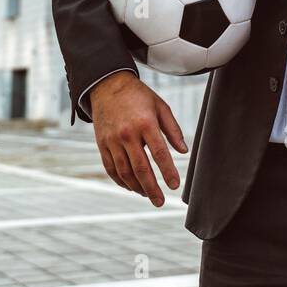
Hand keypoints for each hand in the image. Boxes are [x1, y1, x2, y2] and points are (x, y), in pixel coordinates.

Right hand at [89, 70, 187, 206]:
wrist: (108, 86)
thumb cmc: (138, 96)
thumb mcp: (161, 107)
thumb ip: (173, 130)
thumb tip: (184, 151)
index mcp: (145, 123)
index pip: (159, 153)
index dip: (167, 171)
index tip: (175, 185)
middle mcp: (127, 134)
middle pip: (140, 168)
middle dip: (151, 188)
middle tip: (160, 201)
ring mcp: (112, 140)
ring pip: (124, 171)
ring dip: (137, 187)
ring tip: (147, 195)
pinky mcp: (102, 144)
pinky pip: (111, 168)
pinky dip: (120, 181)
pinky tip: (131, 187)